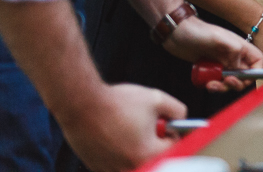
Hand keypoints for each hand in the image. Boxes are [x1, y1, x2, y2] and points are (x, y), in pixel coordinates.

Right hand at [57, 83, 185, 171]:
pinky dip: (119, 153)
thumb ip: (177, 110)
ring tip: (126, 129)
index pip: (172, 149)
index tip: (162, 124)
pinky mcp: (97, 168)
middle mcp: (129, 167)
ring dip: (135, 148)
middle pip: (153, 158)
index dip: (170, 133)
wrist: (81, 104)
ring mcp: (111, 170)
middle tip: (143, 127)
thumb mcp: (156, 99)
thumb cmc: (118, 102)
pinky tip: (113, 136)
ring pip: (134, 161)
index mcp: (147, 154)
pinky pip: (117, 164)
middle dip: (153, 143)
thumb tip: (182, 120)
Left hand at [163, 16, 262, 91]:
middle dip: (237, 83)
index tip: (246, 77)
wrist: (176, 33)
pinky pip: (216, 82)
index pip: (257, 60)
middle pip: (244, 75)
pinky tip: (205, 83)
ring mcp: (221, 63)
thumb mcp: (219, 38)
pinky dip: (213, 86)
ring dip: (223, 87)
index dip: (255, 71)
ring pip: (229, 81)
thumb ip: (234, 50)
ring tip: (211, 84)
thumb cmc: (197, 31)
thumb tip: (240, 67)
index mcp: (240, 46)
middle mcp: (232, 55)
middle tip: (226, 82)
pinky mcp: (209, 69)